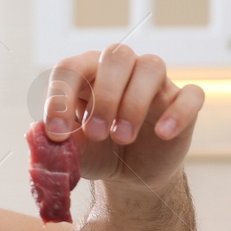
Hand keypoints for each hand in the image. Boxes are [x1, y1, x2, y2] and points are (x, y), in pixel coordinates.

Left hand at [41, 45, 203, 193]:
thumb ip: (56, 143)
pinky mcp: (181, 103)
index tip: (57, 133)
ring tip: (122, 138)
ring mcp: (155, 84)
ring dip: (134, 102)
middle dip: (104, 95)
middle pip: (117, 55)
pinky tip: (162, 134)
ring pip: (152, 66)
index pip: (71, 67)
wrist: (131, 176)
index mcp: (88, 74)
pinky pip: (191, 94)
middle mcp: (122, 70)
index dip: (61, 97)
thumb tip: (39, 132)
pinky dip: (178, 112)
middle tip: (95, 133)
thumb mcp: (72, 153)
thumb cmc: (97, 152)